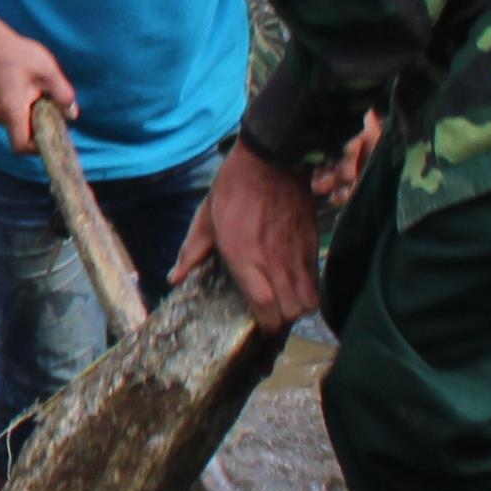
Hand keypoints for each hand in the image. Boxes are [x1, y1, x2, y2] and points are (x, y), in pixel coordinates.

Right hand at [0, 30, 76, 162]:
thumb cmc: (19, 56)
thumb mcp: (49, 72)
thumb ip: (63, 95)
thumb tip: (72, 115)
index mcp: (12, 112)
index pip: (21, 146)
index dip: (37, 147)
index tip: (51, 134)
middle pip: (21, 137)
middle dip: (39, 129)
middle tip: (52, 110)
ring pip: (18, 126)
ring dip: (32, 118)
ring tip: (41, 96)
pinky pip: (12, 117)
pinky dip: (24, 111)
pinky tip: (31, 92)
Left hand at [197, 142, 322, 327]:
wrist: (273, 159)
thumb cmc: (234, 188)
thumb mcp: (206, 218)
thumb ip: (192, 252)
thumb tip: (174, 278)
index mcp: (245, 256)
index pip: (266, 307)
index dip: (265, 326)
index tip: (258, 331)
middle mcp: (274, 261)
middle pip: (292, 312)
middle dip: (282, 323)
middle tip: (270, 321)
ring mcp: (296, 253)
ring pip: (309, 301)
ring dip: (297, 309)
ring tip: (284, 307)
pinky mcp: (311, 244)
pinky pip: (316, 280)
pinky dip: (308, 291)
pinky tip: (294, 286)